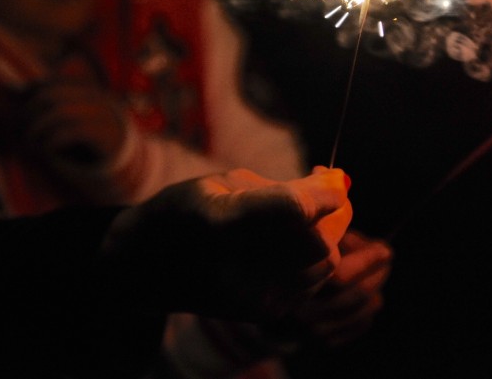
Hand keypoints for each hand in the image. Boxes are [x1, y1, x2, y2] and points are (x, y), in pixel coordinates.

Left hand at [16, 74, 125, 167]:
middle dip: (29, 114)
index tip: (19, 115)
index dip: (29, 97)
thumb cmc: (88, 143)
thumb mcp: (68, 122)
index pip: (50, 84)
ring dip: (38, 129)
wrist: (126, 165)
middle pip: (52, 97)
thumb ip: (43, 108)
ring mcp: (103, 117)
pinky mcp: (105, 137)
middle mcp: (96, 99)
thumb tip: (7, 91)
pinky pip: (72, 132)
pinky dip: (52, 141)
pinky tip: (47, 150)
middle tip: (20, 131)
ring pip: (60, 113)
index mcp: (88, 91)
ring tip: (31, 143)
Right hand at [98, 166, 351, 321]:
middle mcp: (236, 265)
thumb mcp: (227, 182)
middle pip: (319, 238)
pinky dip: (314, 256)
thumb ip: (285, 187)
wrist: (151, 264)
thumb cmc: (190, 210)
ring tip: (306, 214)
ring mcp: (252, 295)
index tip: (335, 178)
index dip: (324, 194)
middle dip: (333, 212)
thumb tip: (339, 182)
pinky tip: (293, 239)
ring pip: (325, 262)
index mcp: (221, 219)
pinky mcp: (264, 312)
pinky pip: (314, 280)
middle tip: (326, 190)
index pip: (294, 209)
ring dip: (326, 234)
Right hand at [270, 229, 392, 348]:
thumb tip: (370, 244)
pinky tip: (362, 292)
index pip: (342, 276)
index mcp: (292, 285)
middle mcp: (303, 315)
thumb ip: (329, 237)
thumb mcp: (302, 239)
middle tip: (384, 255)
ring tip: (371, 272)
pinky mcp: (323, 343)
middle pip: (359, 293)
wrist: (258, 299)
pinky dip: (368, 306)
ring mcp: (314, 333)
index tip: (384, 249)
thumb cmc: (286, 257)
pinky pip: (362, 323)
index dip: (368, 260)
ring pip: (365, 309)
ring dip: (375, 287)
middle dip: (378, 271)